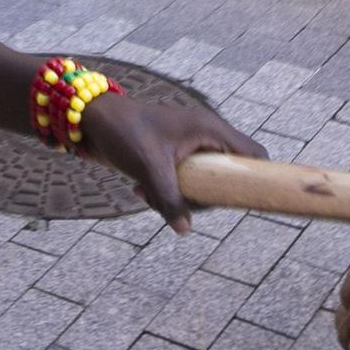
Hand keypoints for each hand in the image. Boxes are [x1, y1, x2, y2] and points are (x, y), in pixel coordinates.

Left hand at [79, 93, 266, 234]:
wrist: (91, 119)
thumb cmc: (124, 133)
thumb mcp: (149, 169)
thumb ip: (170, 199)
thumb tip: (185, 229)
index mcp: (209, 129)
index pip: (252, 153)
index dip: (258, 177)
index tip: (247, 201)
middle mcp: (204, 136)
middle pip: (226, 177)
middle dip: (203, 197)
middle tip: (178, 202)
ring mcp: (189, 147)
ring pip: (201, 184)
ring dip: (178, 197)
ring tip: (148, 194)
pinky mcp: (173, 157)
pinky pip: (182, 183)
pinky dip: (166, 192)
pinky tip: (140, 190)